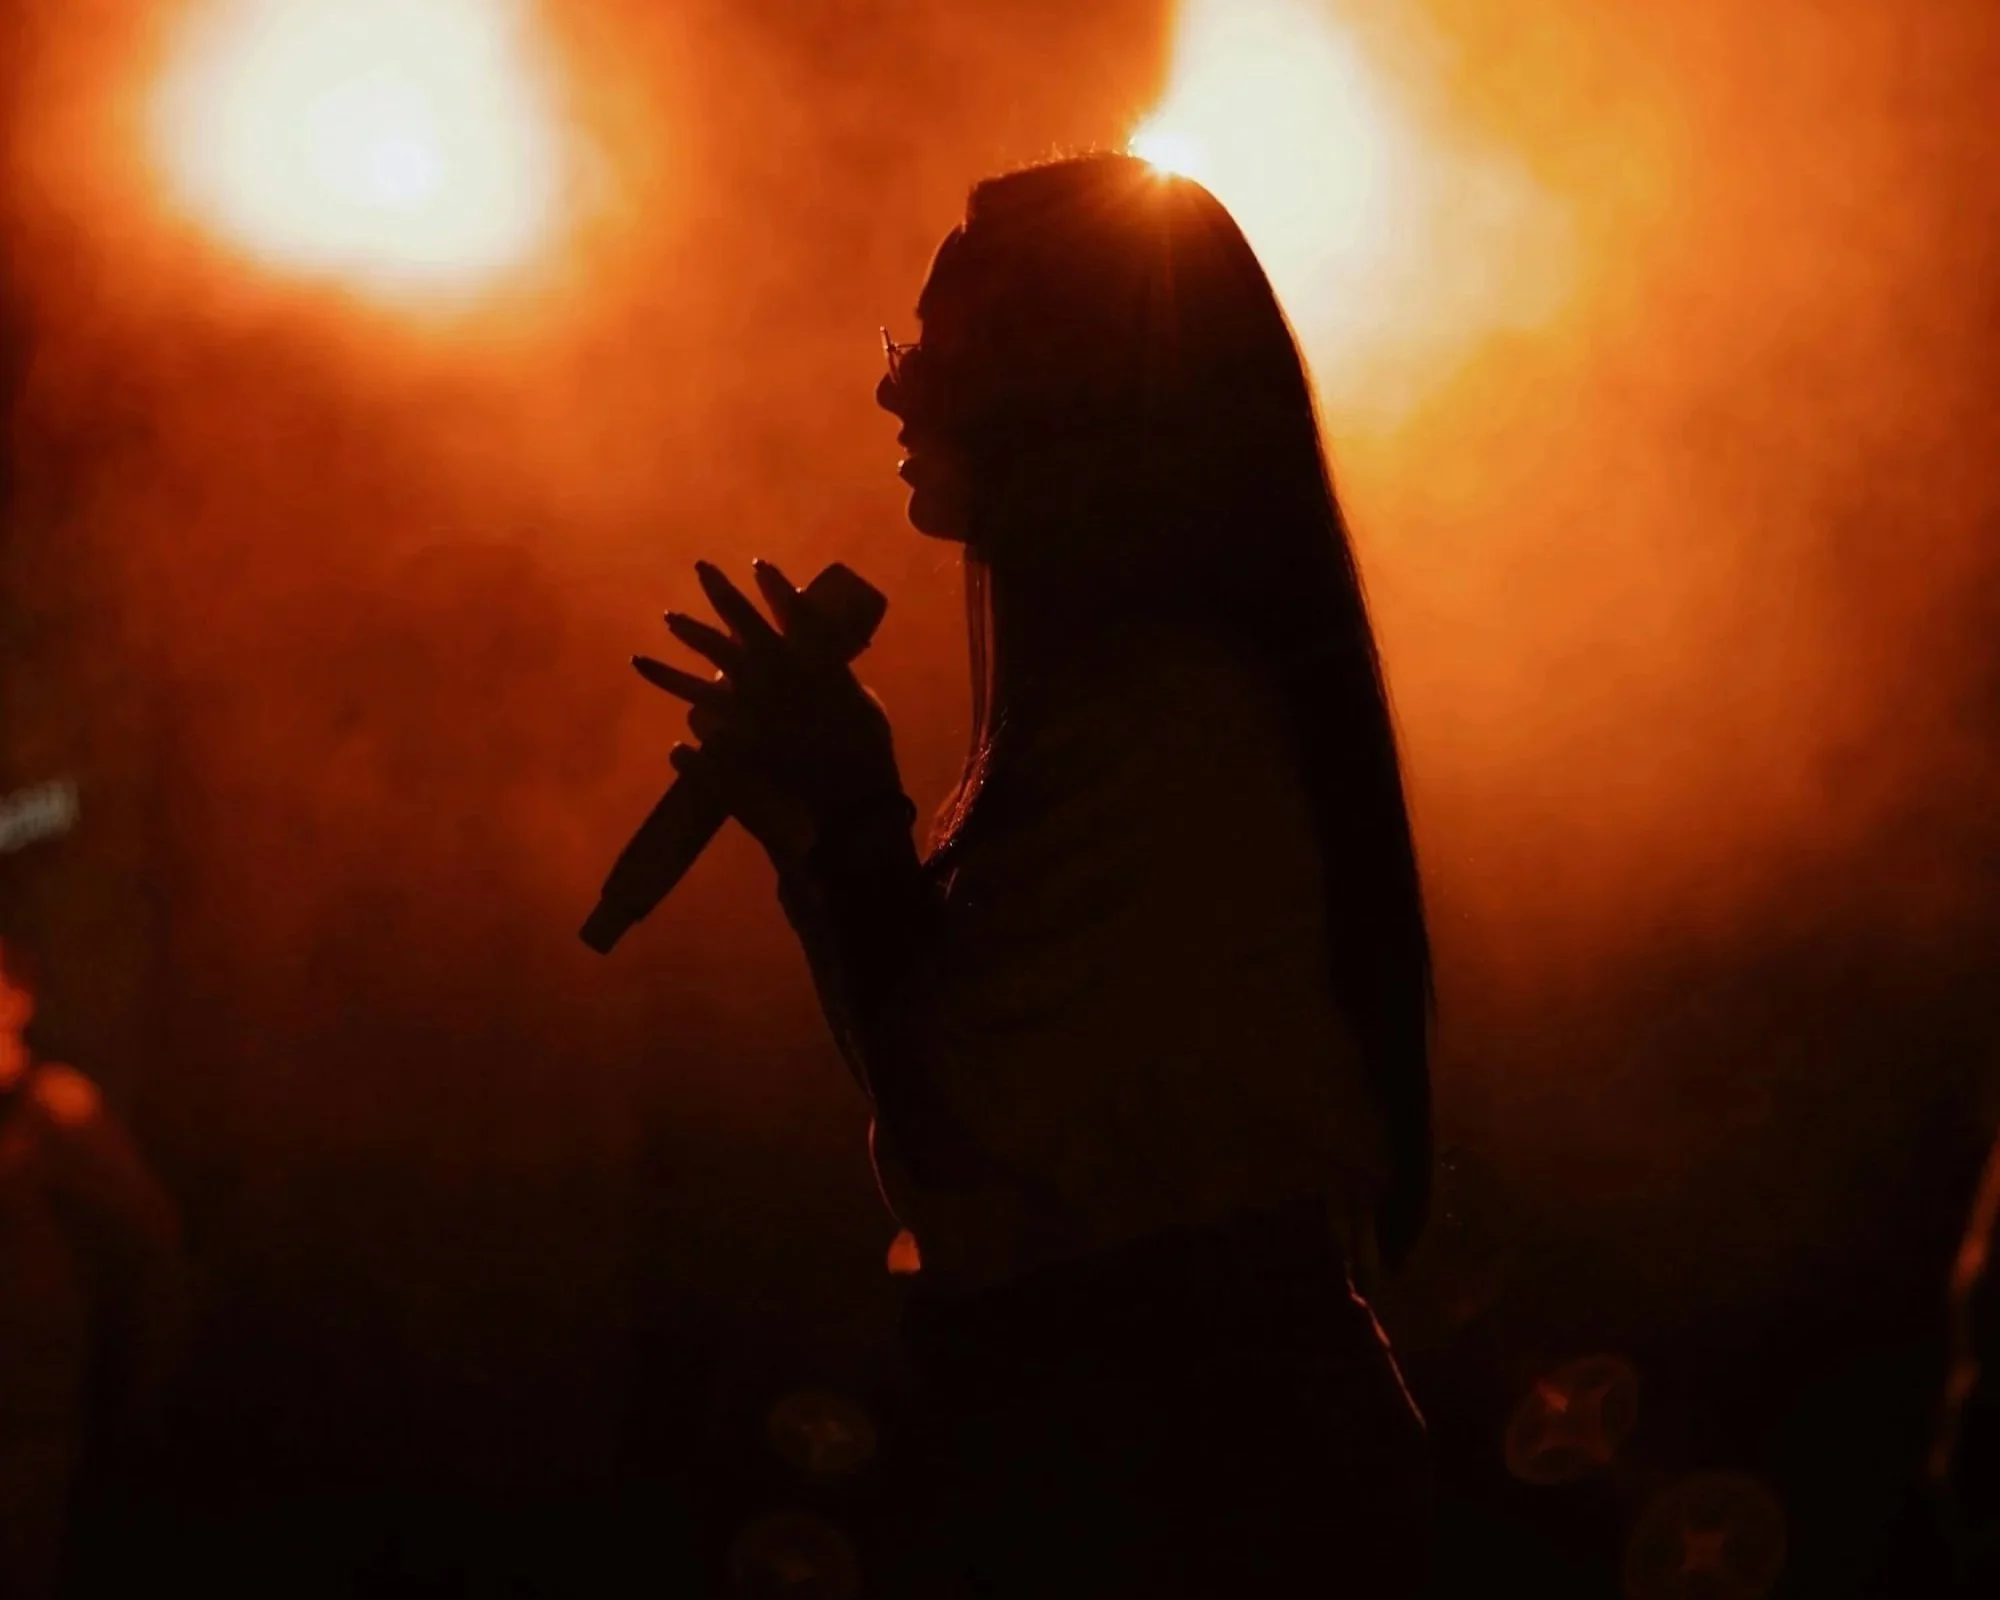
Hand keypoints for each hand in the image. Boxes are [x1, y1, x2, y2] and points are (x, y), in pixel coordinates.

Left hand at [632, 559, 904, 867]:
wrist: (852, 790)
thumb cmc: (866, 741)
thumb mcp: (861, 699)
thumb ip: (836, 676)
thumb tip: (825, 667)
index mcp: (809, 658)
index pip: (791, 610)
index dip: (775, 586)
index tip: (758, 564)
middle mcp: (772, 671)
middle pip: (740, 623)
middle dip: (720, 594)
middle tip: (702, 569)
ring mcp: (749, 704)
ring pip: (703, 672)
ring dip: (681, 651)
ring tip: (660, 630)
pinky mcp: (737, 740)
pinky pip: (703, 731)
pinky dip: (691, 740)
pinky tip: (676, 745)